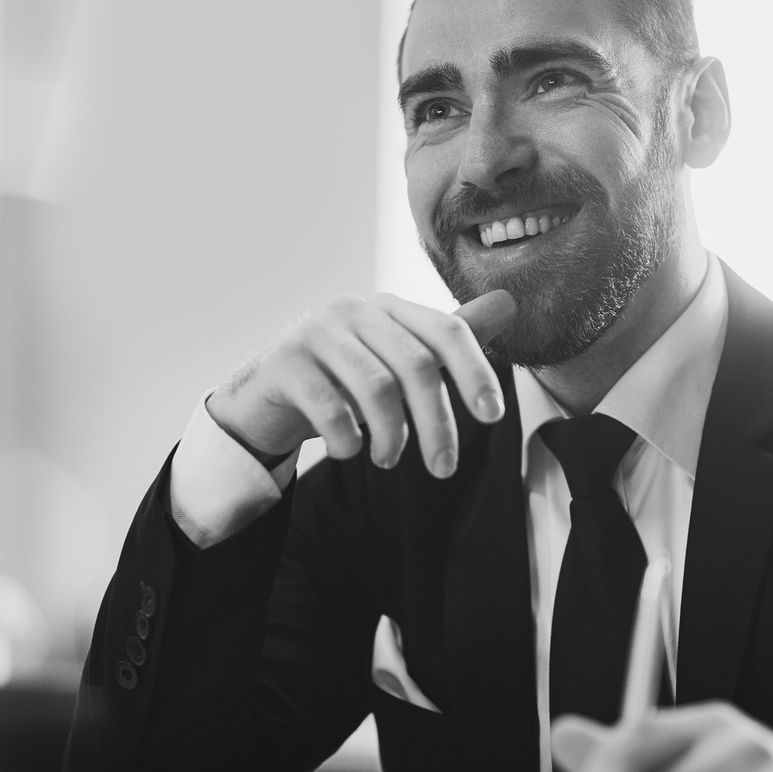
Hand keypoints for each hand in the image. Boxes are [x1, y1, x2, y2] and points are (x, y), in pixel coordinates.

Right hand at [206, 290, 516, 477]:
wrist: (263, 396)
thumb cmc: (341, 380)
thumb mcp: (396, 361)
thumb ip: (447, 341)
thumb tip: (509, 303)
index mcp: (389, 307)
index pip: (447, 330)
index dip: (476, 372)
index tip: (492, 417)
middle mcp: (354, 310)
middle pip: (417, 365)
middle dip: (437, 424)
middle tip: (443, 468)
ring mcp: (316, 332)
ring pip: (377, 388)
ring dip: (392, 436)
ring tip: (388, 460)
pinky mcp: (283, 363)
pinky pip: (329, 406)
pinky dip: (347, 438)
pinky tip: (349, 451)